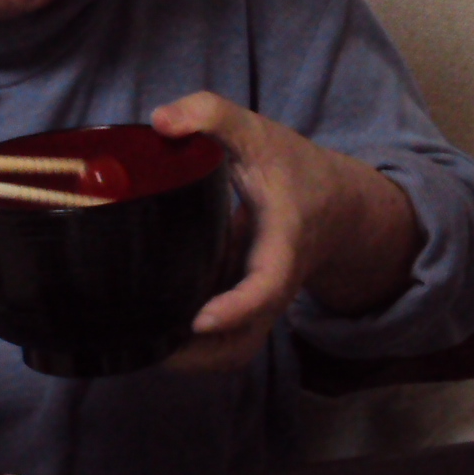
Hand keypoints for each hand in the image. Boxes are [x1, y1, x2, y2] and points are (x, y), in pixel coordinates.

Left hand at [151, 93, 420, 372]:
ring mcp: (261, 304)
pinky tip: (150, 333)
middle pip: (244, 342)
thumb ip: (212, 114)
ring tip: (139, 346)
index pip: (268, 287)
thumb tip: (161, 122)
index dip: (237, 308)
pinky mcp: (246, 309)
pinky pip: (223, 343)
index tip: (201, 320)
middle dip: (200, 357)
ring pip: (232, 351)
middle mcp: (274, 286)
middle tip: (148, 348)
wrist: (334, 204)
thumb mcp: (257, 132)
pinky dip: (191, 349)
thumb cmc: (292, 169)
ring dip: (191, 360)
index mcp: (282, 245)